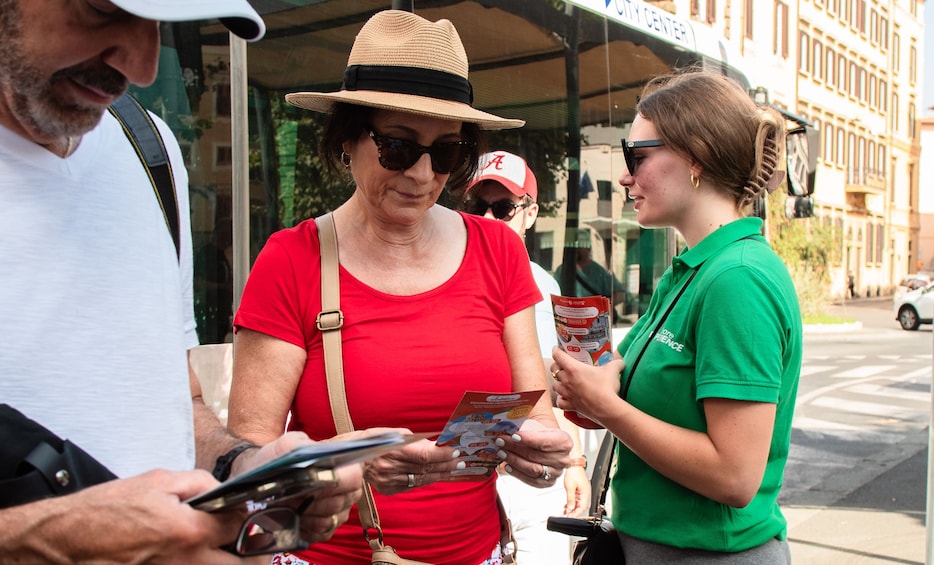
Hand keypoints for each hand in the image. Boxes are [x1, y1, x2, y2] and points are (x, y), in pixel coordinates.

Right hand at [0, 469, 266, 563]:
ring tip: (230, 554)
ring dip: (229, 563)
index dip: (252, 518)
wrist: (62, 542)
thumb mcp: (156, 481)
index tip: (251, 515)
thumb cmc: (104, 511)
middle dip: (255, 556)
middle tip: (254, 546)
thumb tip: (221, 491)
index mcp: (190, 531)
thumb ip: (198, 483)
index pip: (242, 527)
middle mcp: (187, 562)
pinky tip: (198, 558)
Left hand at [235, 431, 363, 543]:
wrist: (264, 477)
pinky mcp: (327, 531)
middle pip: (338, 502)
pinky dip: (302, 527)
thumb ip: (298, 444)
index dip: (332, 483)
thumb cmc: (278, 460)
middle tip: (291, 494)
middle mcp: (348, 490)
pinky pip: (318, 535)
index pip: (352, 477)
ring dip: (304, 514)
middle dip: (311, 500)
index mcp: (346, 466)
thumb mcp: (285, 445)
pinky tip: (292, 516)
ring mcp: (339, 513)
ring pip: (327, 521)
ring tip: (289, 504)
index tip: (309, 484)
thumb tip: (310, 454)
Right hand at [363, 435, 462, 493]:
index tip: (455, 451)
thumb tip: (435, 445)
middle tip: (460, 462)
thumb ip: (416, 440)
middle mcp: (391, 468)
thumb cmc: (374, 439)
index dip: (442, 455)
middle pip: (425, 469)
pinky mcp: (387, 489)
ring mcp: (388, 481)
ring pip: (420, 480)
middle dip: (445, 465)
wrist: (351, 456)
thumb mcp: (394, 433)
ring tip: (453, 470)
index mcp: (393, 450)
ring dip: (439, 475)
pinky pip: (411, 486)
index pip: (424, 456)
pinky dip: (425, 480)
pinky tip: (435, 476)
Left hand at [496, 419, 571, 487]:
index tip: (513, 435)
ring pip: (533, 469)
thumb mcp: (534, 426)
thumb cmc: (539, 434)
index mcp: (564, 441)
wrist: (543, 444)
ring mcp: (556, 473)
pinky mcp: (547, 482)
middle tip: (501, 442)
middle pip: (537, 455)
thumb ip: (523, 428)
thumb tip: (505, 430)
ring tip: (501, 452)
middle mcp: (563, 459)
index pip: (545, 442)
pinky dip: (517, 473)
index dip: (528, 439)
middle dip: (515, 448)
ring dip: (514, 461)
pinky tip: (507, 465)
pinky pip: (531, 480)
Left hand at [551, 347, 624, 426]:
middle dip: (557, 366)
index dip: (556, 350)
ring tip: (563, 381)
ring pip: (555, 386)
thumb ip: (616, 363)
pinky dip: (560, 400)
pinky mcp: (571, 405)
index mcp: (574, 369)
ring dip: (558, 382)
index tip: (557, 349)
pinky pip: (560, 402)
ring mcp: (567, 394)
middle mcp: (567, 380)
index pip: (558, 356)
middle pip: (554, 370)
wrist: (606, 408)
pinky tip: (564, 398)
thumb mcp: (613, 370)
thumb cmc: (607, 388)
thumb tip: (620, 361)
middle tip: (562, 364)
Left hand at [562, 465, 590, 516]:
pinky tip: (567, 506)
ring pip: (578, 504)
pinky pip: (577, 500)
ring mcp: (583, 492)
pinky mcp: (580, 490)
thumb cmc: (574, 472)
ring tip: (565, 512)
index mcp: (585, 494)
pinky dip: (572, 504)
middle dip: (573, 513)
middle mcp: (586, 494)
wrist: (574, 464)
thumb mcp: (570, 487)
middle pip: (580, 507)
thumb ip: (570, 499)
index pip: (582, 508)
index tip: (569, 517)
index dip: (575, 514)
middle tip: (565, 516)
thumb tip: (570, 508)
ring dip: (572, 509)